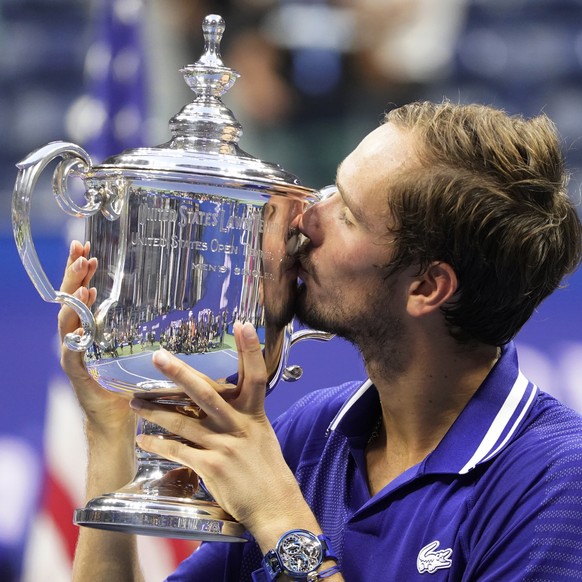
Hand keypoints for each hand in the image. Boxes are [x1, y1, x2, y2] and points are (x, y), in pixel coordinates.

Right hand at [58, 240, 132, 432]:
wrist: (119, 419)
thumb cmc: (133, 383)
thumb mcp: (140, 348)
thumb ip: (146, 327)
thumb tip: (178, 301)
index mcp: (92, 330)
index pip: (82, 294)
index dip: (81, 272)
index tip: (87, 249)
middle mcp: (79, 338)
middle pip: (70, 301)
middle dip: (74, 275)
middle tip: (80, 252)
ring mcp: (75, 354)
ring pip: (67, 321)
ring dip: (74, 300)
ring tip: (84, 283)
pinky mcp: (78, 373)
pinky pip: (72, 351)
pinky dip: (74, 335)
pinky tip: (82, 320)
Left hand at [129, 322, 304, 538]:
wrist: (274, 505)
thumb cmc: (267, 470)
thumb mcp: (261, 435)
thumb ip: (241, 416)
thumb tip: (220, 401)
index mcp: (254, 414)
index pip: (256, 376)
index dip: (250, 350)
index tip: (243, 325)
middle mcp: (239, 425)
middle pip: (206, 393)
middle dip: (179, 374)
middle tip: (158, 357)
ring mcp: (224, 446)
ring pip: (182, 422)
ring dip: (155, 411)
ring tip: (135, 402)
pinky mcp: (211, 467)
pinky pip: (177, 451)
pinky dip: (158, 445)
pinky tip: (143, 440)